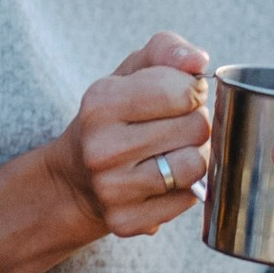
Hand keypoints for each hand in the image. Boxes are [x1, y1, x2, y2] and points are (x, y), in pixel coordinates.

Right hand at [0, 32, 210, 272]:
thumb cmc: (114, 116)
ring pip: (195, 166)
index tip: (179, 97)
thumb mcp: (133, 71)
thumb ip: (168, 50)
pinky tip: (163, 180)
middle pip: (196, 128)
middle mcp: (100, 148)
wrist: (75, 178)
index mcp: (100, 102)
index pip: (183, 92)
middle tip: (175, 127)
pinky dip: (185, 189)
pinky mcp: (125, 221)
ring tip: (174, 151)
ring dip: (195, 156)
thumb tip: (198, 61)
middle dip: (195, 123)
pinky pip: (187, 200)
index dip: (192, 92)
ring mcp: (111, 189)